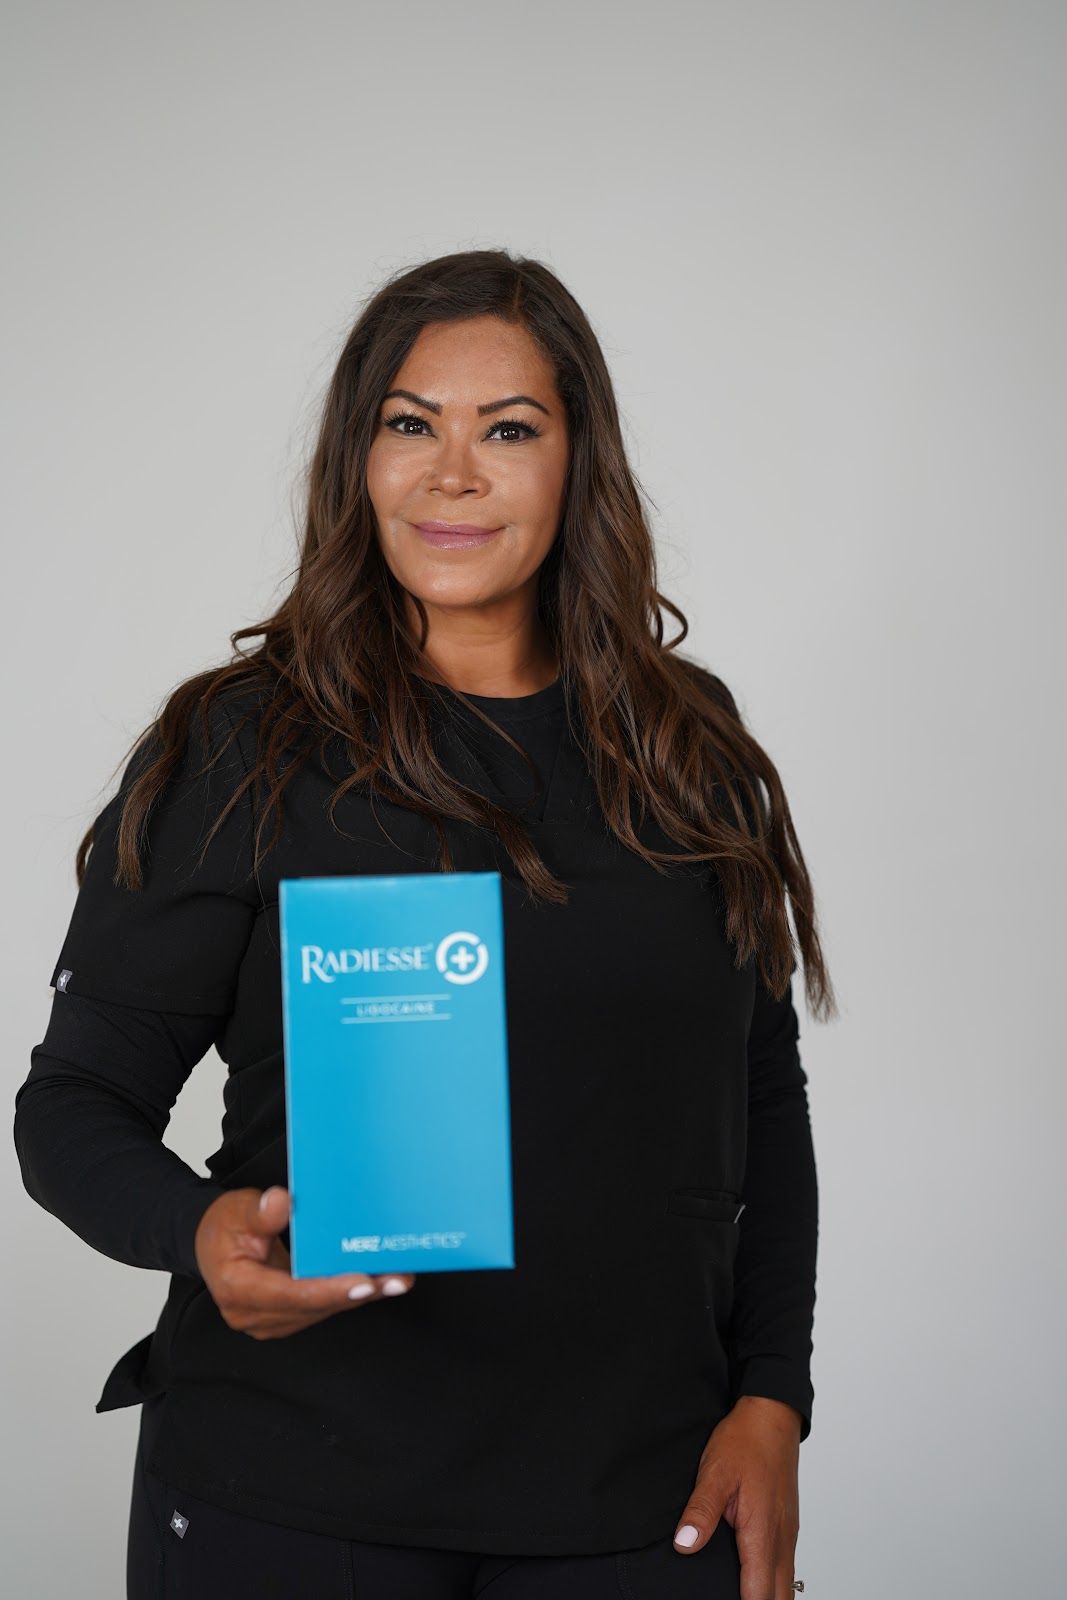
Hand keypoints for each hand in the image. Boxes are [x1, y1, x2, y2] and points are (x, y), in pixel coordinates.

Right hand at [193, 1185, 416, 1339]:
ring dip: (361, 1295)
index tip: (364, 1283)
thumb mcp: (237, 1209)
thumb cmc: (224, 1225)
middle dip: (358, 1292)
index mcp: (238, 1289)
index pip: (290, 1293)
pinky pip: (322, 1307)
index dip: (329, 1290)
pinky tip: (380, 1280)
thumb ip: (260, 1211)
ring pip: (323, 1310)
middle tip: (398, 1278)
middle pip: (314, 1305)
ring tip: (398, 1278)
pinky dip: (349, 1293)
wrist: (211, 1242)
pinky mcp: (286, 1317)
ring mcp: (270, 1320)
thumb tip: (282, 1203)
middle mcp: (254, 1314)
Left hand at [672, 1395, 801, 1599]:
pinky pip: (784, 1566)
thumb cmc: (745, 1440)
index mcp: (762, 1532)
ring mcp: (787, 1533)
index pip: (759, 1593)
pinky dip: (773, 1581)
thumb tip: (685, 1545)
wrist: (772, 1415)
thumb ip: (701, 1511)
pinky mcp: (787, 1525)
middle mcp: (781, 1538)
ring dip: (768, 1596)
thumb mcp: (715, 1472)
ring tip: (742, 1596)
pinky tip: (755, 1580)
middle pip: (778, 1597)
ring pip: (785, 1583)